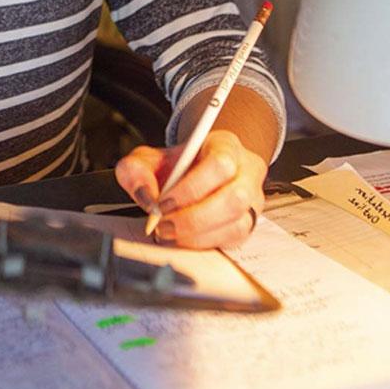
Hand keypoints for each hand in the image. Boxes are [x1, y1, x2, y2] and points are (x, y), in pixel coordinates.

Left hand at [114, 129, 266, 248]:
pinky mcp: (248, 223)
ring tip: (169, 232)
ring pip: (238, 224)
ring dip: (198, 234)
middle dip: (193, 218)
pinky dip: (204, 243)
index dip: (191, 188)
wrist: (191, 171)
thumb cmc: (175, 165)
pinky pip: (234, 240)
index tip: (163, 201)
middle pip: (234, 198)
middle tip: (163, 224)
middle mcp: (246, 171)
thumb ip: (137, 171)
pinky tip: (183, 238)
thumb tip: (147, 198)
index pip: (220, 164)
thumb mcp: (149, 159)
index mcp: (226, 145)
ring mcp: (252, 199)